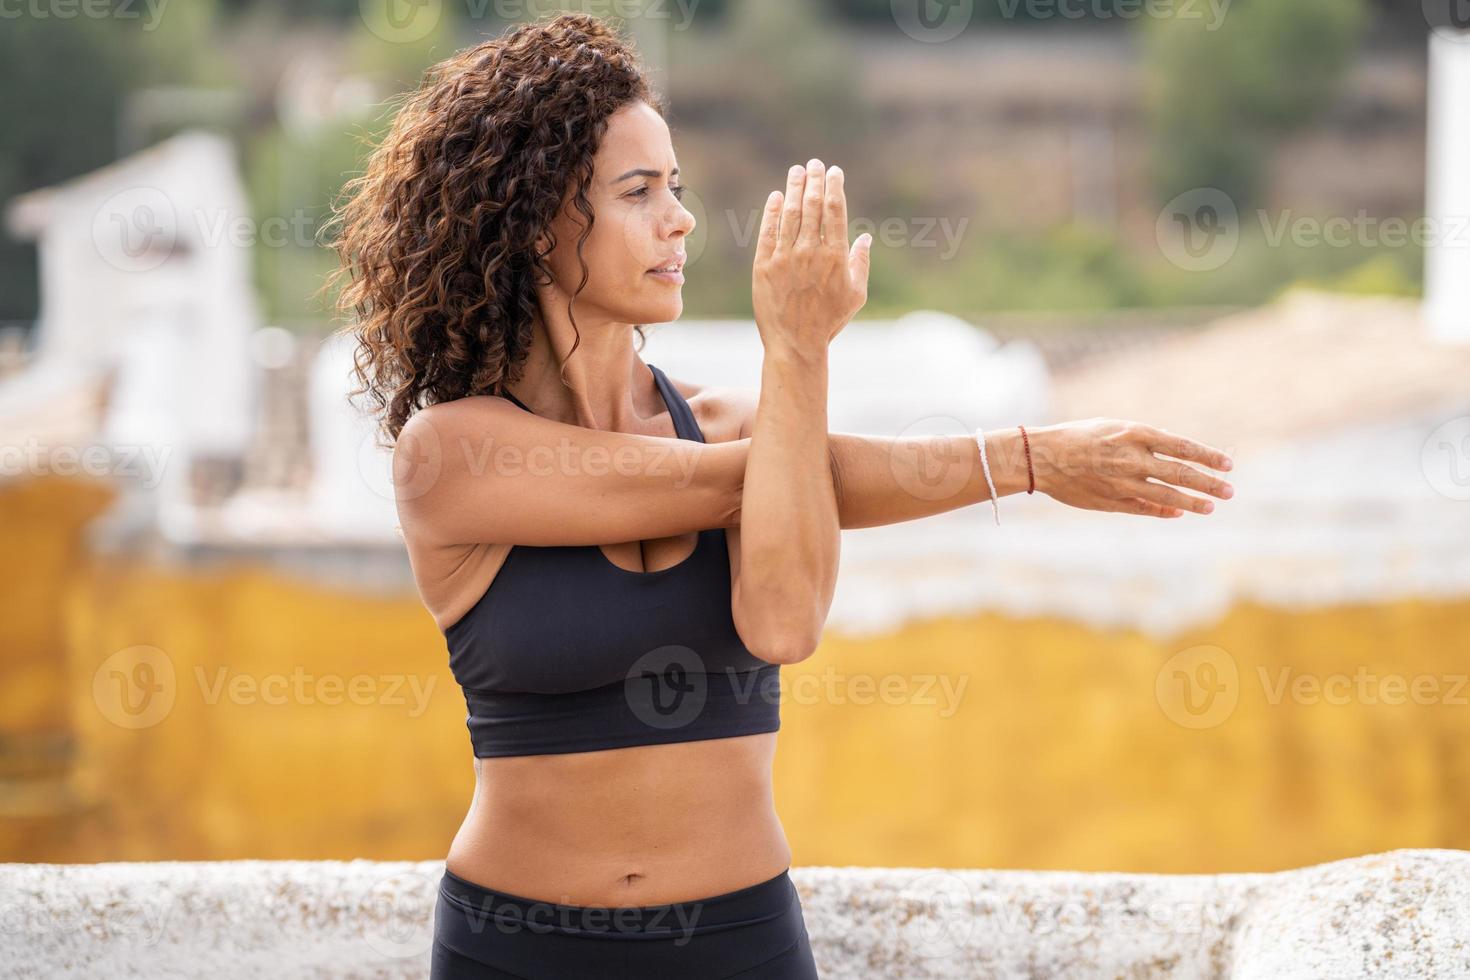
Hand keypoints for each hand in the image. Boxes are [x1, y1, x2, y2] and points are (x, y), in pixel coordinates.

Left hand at [752, 158, 871, 355]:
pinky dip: (772, 211)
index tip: (834, 171)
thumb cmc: (829, 322)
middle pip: (812, 205)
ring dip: (793, 188)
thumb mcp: (856, 296)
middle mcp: (810, 252)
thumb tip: (865, 239)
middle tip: (814, 164)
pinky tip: (776, 197)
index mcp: (835, 257)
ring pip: (789, 213)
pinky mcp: (763, 266)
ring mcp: (785, 258)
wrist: (795, 344)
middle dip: (814, 180)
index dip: (834, 186)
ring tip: (796, 171)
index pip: (835, 210)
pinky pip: (768, 232)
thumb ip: (861, 264)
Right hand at [1029, 418, 1234, 517]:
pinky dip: (1164, 510)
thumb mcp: (1114, 427)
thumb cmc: (1079, 437)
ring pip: (1167, 495)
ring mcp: (1122, 482)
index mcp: (1134, 434)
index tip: (1228, 464)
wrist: (1042, 457)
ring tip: (1211, 506)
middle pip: (1181, 473)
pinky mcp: (1111, 501)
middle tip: (1230, 491)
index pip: (1182, 446)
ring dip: (1192, 502)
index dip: (1208, 456)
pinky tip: (1179, 511)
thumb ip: (1144, 440)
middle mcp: (1132, 459)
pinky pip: (1145, 508)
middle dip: (1209, 483)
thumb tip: (1174, 450)